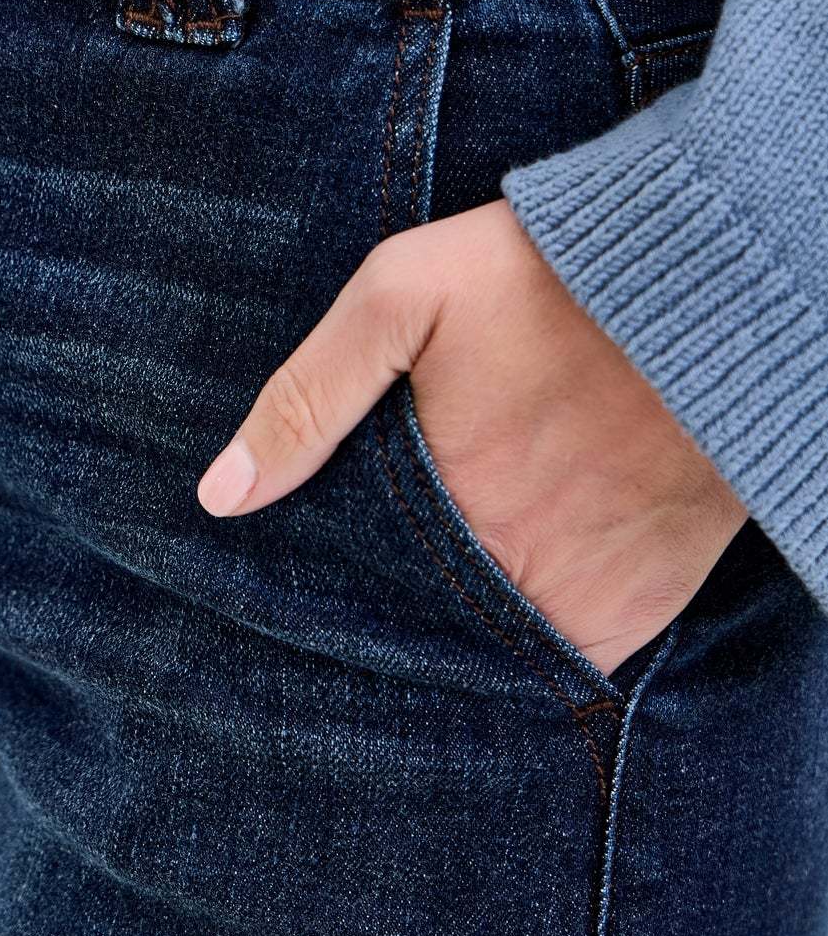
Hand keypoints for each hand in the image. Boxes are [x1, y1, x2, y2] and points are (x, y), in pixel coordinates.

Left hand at [196, 199, 746, 674]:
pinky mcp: (646, 606)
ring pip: (496, 656)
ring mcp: (586, 600)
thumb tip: (220, 496)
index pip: (358, 596)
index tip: (316, 594)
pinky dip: (546, 638)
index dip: (336, 597)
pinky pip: (576, 659)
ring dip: (470, 636)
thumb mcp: (404, 295)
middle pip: (425, 635)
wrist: (715, 282)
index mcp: (439, 511)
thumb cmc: (546, 275)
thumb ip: (310, 395)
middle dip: (399, 620)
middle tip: (393, 589)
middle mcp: (511, 575)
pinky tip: (524, 588)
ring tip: (456, 588)